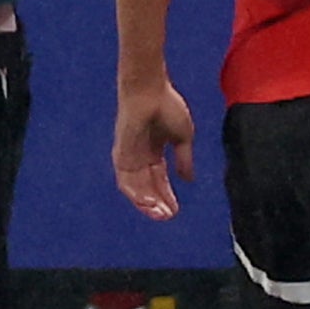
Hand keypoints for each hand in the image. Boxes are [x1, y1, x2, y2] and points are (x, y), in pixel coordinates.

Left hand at [112, 79, 196, 218]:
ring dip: (146, 203)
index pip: (159, 179)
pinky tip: (148, 204)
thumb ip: (184, 159)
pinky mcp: (121, 155)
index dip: (167, 195)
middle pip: (147, 187)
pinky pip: (125, 181)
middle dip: (157, 203)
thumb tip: (188, 179)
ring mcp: (129, 156)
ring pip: (135, 188)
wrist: (149, 92)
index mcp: (154, 150)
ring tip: (160, 214)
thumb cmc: (167, 106)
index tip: (175, 210)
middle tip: (168, 216)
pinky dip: (135, 194)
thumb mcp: (183, 138)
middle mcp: (139, 156)